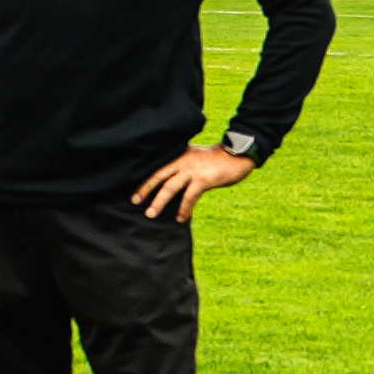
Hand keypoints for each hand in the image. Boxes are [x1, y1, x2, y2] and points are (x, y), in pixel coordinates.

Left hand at [129, 148, 251, 222]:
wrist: (238, 155)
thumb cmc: (217, 159)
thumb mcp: (195, 157)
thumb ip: (183, 165)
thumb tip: (171, 180)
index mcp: (179, 156)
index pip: (157, 168)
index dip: (145, 179)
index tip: (134, 190)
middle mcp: (182, 162)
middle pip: (158, 176)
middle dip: (145, 190)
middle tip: (135, 202)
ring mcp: (192, 171)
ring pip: (170, 188)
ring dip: (159, 202)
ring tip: (151, 214)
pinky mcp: (204, 180)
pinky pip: (190, 196)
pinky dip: (184, 208)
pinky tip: (180, 218)